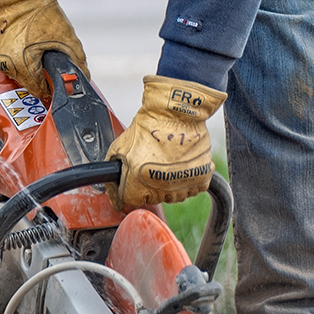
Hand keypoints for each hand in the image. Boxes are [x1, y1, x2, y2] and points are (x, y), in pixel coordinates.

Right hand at [0, 0, 86, 101]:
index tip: (55, 88)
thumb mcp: (65, 36)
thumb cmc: (39, 11)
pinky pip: (9, 60)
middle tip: (51, 72)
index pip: (37, 89)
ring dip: (28, 69)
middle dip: (40, 78)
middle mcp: (6, 63)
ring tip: (40, 57)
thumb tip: (84, 75)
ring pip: (16, 72)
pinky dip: (18, 58)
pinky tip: (28, 48)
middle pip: (26, 82)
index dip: (49, 90)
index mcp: (21, 64)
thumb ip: (77, 59)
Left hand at [106, 76, 225, 209]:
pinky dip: (187, 180)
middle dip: (148, 185)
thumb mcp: (120, 146)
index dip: (129, 190)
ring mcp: (182, 184)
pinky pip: (193, 189)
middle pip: (153, 198)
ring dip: (169, 184)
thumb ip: (114, 170)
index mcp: (138, 184)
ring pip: (173, 195)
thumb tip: (112, 186)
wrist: (175, 113)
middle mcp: (161, 189)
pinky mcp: (201, 177)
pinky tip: (180, 165)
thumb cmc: (148, 127)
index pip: (131, 200)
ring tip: (166, 163)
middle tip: (150, 165)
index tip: (131, 183)